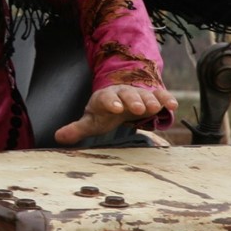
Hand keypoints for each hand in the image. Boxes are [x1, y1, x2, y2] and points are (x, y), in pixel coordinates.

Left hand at [53, 85, 177, 145]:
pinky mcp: (153, 96)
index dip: (110, 102)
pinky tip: (172, 105)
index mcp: (105, 98)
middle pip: (127, 94)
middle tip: (139, 108)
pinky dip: (166, 98)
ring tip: (156, 108)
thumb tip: (58, 137)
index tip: (115, 107)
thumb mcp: (91, 121)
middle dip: (133, 100)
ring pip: (145, 94)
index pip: (106, 98)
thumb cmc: (104, 112)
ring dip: (150, 100)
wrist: (120, 98)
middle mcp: (122, 93)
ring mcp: (138, 93)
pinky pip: (160, 95)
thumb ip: (77, 128)